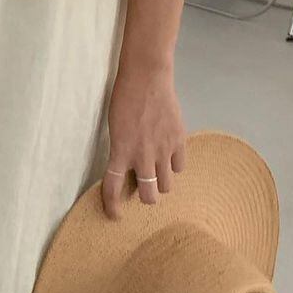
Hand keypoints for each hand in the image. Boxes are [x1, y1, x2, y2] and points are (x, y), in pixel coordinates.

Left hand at [101, 65, 186, 218]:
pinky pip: (179, 167)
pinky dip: (174, 166)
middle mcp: (142, 156)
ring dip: (161, 183)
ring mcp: (163, 150)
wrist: (146, 78)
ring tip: (157, 171)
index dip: (112, 206)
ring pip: (166, 186)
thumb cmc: (124, 98)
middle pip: (149, 195)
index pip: (113, 188)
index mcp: (120, 152)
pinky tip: (168, 156)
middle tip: (144, 188)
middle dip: (146, 197)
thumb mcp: (115, 128)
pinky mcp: (178, 141)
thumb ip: (122, 151)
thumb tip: (128, 170)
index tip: (115, 215)